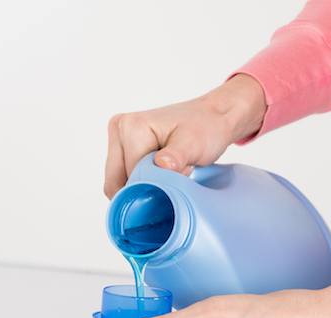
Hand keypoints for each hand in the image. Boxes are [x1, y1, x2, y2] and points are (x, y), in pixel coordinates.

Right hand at [104, 74, 266, 197]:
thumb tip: (161, 166)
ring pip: (120, 181)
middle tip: (174, 176)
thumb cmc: (206, 128)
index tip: (177, 178)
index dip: (152, 187)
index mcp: (130, 127)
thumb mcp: (194, 144)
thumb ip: (176, 157)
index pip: (129, 177)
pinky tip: (162, 171)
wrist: (213, 117)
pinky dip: (143, 180)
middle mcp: (119, 129)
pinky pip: (125, 175)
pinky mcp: (124, 146)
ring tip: (169, 172)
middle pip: (117, 181)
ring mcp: (119, 137)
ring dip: (144, 185)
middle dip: (145, 187)